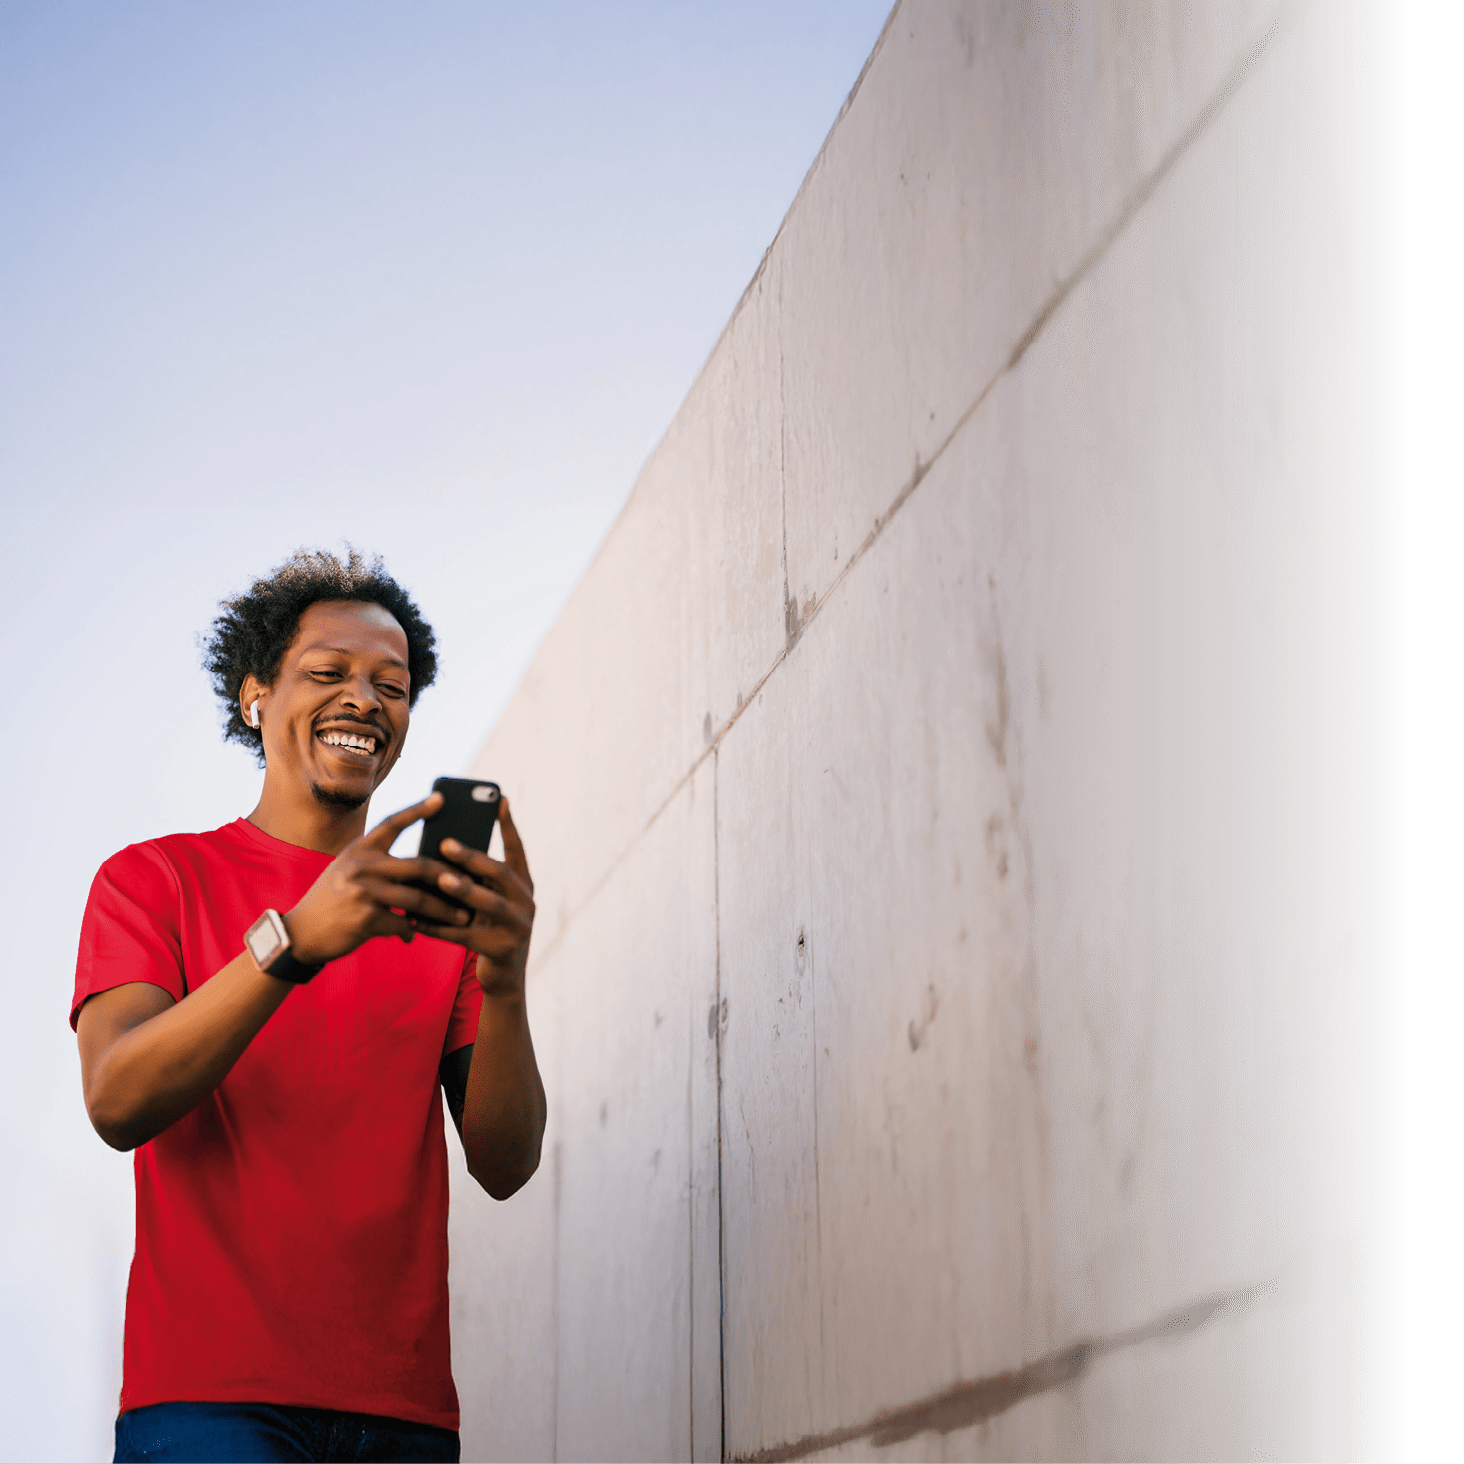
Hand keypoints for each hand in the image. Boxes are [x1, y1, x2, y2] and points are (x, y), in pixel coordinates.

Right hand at [283, 793, 473, 966]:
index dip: (418, 810)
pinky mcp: (366, 918)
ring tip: (462, 916)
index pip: (393, 822)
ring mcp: (364, 891)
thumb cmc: (331, 900)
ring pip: (418, 899)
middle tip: (471, 884)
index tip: (442, 798)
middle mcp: (362, 865)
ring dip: (443, 910)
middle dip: (450, 878)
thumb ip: (377, 864)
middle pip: (419, 866)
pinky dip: (411, 930)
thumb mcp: (347, 870)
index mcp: (360, 849)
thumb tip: (422, 870)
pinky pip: (402, 923)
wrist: (300, 932)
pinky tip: (413, 935)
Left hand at [422, 795, 535, 999]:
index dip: (509, 826)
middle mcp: (526, 902)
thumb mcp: (491, 899)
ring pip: (489, 904)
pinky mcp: (501, 949)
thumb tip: (442, 849)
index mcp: (523, 885)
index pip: (517, 850)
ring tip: (440, 879)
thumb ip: (479, 879)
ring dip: (464, 889)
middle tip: (446, 843)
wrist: (505, 975)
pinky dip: (440, 927)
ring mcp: (517, 927)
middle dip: (473, 857)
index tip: (501, 799)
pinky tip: (417, 920)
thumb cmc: (489, 926)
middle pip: (501, 874)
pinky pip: (466, 936)